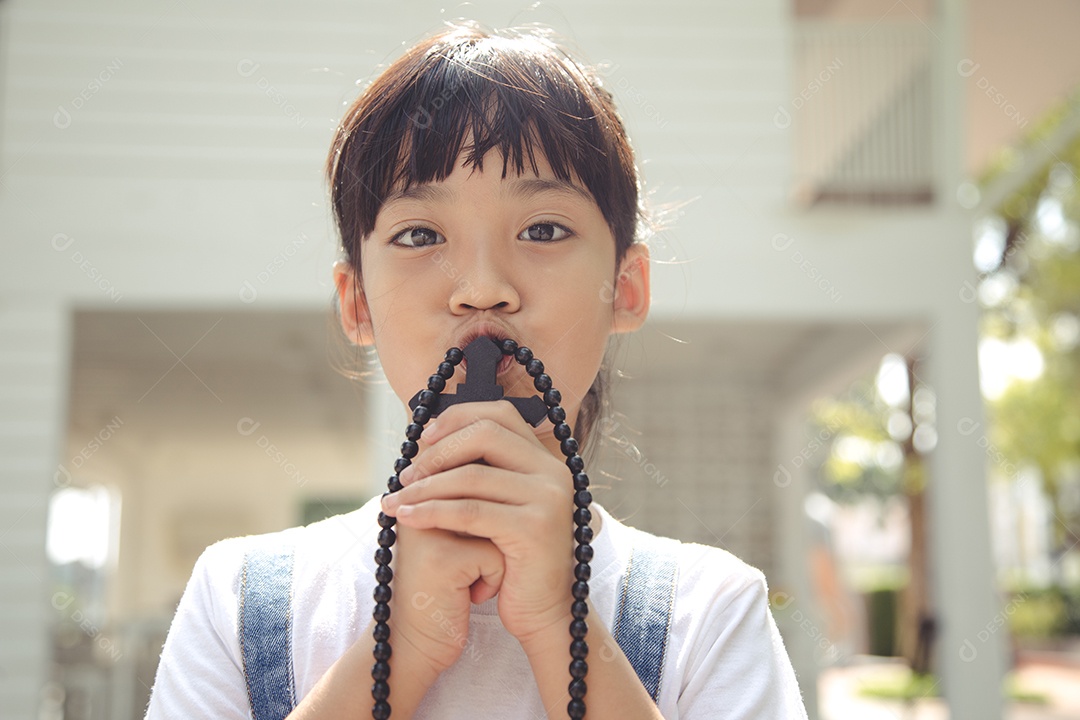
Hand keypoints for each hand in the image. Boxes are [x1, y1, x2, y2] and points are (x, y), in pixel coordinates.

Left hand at [382, 400, 575, 644]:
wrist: (544, 612)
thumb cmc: (514, 560)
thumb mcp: (502, 507)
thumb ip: (483, 474)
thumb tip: (430, 438)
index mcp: (546, 461)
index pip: (500, 414)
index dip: (457, 418)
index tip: (423, 438)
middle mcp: (553, 471)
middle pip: (485, 435)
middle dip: (436, 452)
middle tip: (404, 475)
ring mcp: (548, 497)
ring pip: (472, 475)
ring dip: (424, 486)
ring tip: (394, 501)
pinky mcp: (534, 528)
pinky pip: (471, 511)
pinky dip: (432, 511)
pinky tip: (407, 518)